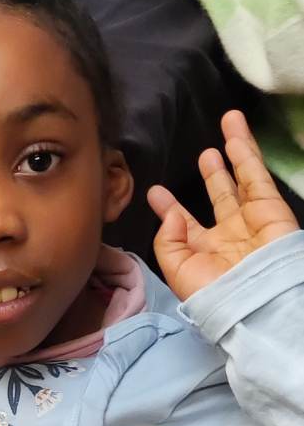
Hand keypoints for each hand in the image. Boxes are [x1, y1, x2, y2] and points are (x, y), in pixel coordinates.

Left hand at [148, 110, 298, 302]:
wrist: (255, 302)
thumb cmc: (213, 293)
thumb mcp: (177, 272)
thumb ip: (166, 243)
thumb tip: (170, 215)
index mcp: (204, 253)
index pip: (184, 225)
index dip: (170, 207)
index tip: (156, 192)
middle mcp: (229, 236)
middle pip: (220, 196)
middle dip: (212, 174)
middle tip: (202, 153)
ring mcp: (251, 221)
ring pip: (242, 179)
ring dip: (234, 151)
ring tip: (227, 123)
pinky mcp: (270, 208)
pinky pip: (256, 176)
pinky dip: (246, 154)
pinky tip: (236, 136)